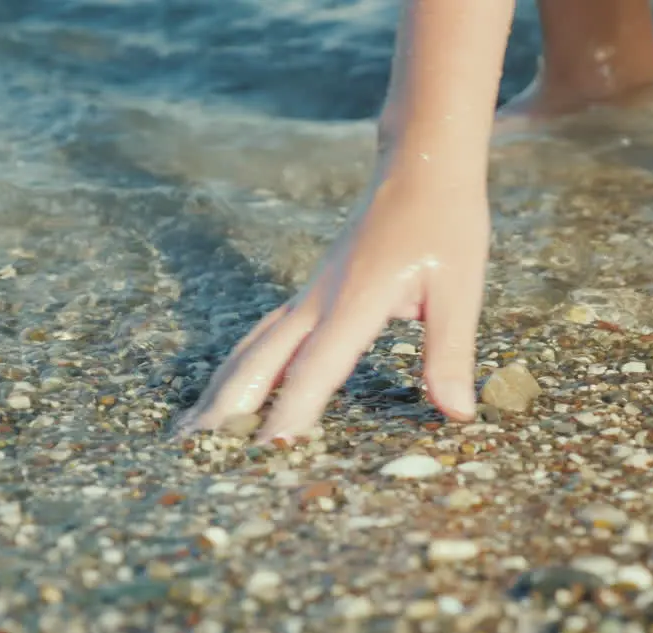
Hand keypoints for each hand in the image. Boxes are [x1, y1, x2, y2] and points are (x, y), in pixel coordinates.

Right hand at [176, 175, 489, 441]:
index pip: (316, 366)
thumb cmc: (445, 222)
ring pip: (254, 346)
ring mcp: (311, 294)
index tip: (269, 449)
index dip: (292, 409)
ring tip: (191, 427)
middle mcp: (320, 300)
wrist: (422, 162)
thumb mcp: (461, 288)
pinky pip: (266, 334)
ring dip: (223, 387)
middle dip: (227, 406)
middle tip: (191, 447)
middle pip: (260, 359)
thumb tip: (457, 413)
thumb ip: (451, 353)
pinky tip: (233, 387)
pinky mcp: (313, 292)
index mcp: (356, 300)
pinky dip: (243, 366)